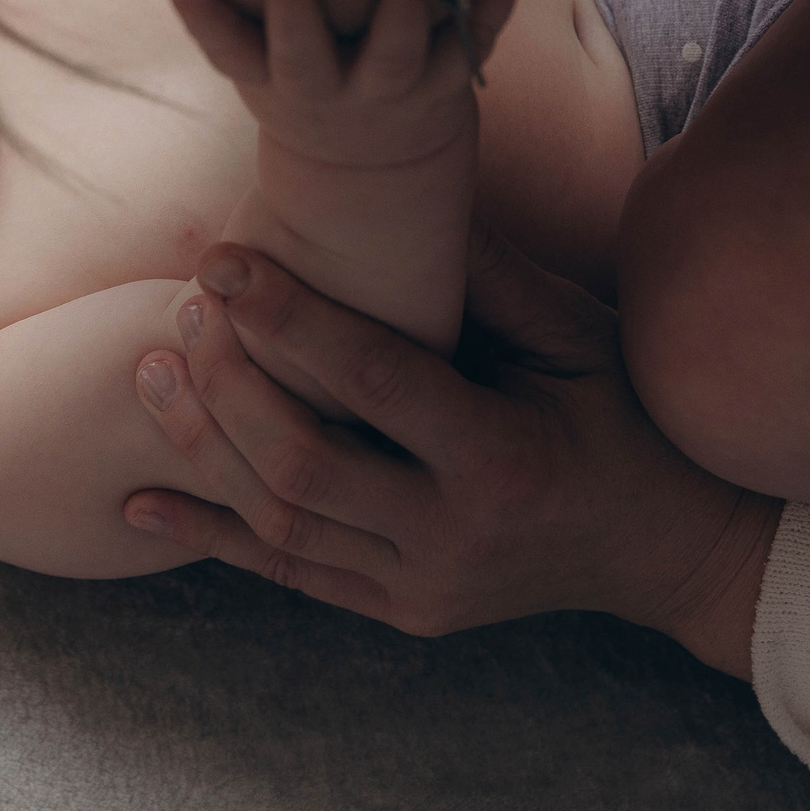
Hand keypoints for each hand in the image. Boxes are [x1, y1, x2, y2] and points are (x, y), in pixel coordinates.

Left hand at [125, 228, 782, 674]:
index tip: (222, 260)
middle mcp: (453, 535)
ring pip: (282, 523)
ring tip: (150, 374)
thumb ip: (488, 278)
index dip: (289, 317)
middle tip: (180, 310)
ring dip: (204, 448)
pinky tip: (138, 502)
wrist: (671, 550)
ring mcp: (421, 586)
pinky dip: (211, 536)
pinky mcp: (400, 612)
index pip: (372, 381)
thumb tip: (398, 198)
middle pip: (304, 462)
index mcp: (502, 456)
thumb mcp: (576, 338)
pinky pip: (289, 575)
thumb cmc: (627, 419)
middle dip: (230, 383)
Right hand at [165, 0, 475, 173]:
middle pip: (306, 58)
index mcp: (271, 77)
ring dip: (401, 6)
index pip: (225, 49)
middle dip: (295, 13)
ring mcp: (389, 89)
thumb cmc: (302, 73)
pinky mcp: (446, 81)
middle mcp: (325, 88)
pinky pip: (474, 44)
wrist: (372, 165)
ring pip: (395, 56)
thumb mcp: (260, 55)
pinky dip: (492, 4)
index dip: (199, 16)